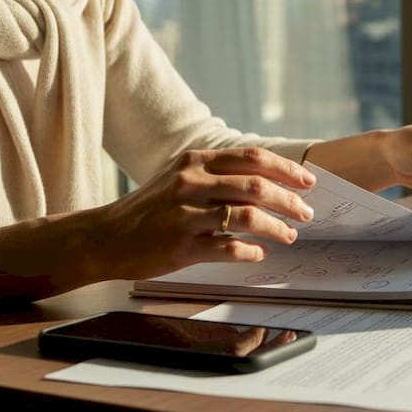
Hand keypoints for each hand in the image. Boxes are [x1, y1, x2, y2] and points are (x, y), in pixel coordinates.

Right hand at [92, 147, 315, 279]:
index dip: (286, 169)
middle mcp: (191, 183)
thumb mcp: (179, 178)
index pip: (252, 158)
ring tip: (289, 235)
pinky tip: (258, 253)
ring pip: (248, 217)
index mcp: (195, 162)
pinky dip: (250, 252)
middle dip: (289, 200)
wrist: (104, 237)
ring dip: (277, 227)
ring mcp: (186, 215)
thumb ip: (217, 175)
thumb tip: (266, 181)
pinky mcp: (181, 246)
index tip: (307, 181)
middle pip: (257, 186)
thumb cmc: (148, 208)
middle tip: (306, 213)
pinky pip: (229, 248)